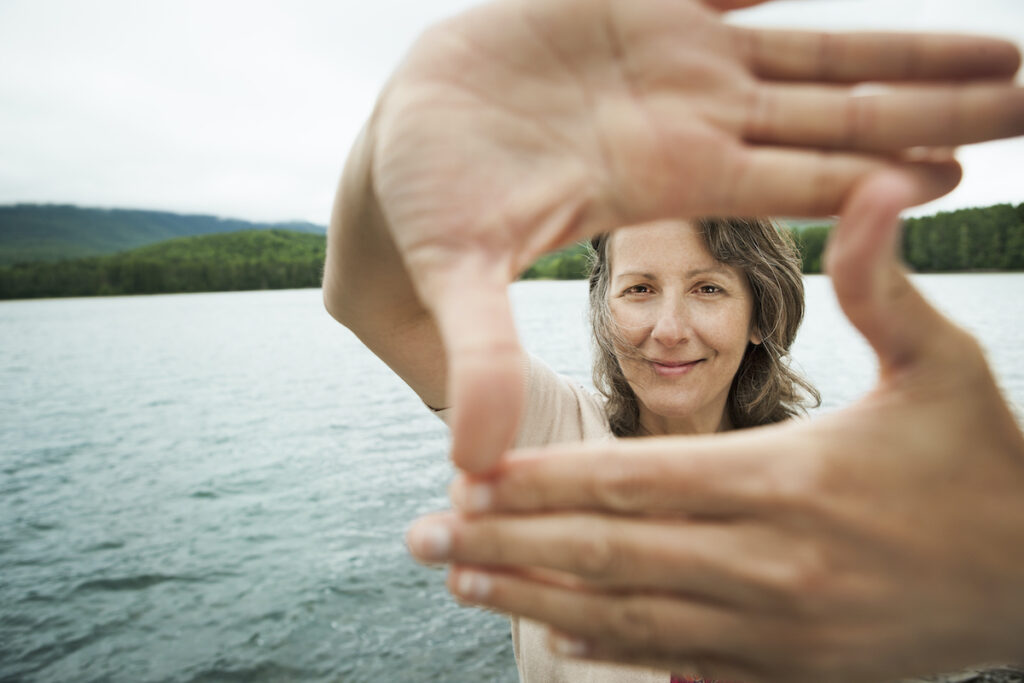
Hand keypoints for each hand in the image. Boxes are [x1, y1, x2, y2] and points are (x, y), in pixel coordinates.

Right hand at [366, 0, 1023, 472]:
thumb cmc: (424, 207)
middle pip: (835, 114)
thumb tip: (476, 467)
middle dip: (935, 104)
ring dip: (902, 44)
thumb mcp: (458, 277)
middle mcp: (684, 122)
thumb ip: (482, 357)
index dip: (876, 179)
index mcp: (662, 182)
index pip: (793, 183)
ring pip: (811, 47)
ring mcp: (667, 59)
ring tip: (1002, 49)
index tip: (960, 176)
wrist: (397, 140)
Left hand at [406, 172, 1023, 681]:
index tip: (469, 475)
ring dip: (535, 597)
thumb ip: (885, 283)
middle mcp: (769, 563)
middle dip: (508, 543)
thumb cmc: (985, 464)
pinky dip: (608, 651)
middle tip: (422, 537)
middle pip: (611, 552)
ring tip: (460, 582)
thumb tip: (878, 188)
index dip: (546, 480)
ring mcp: (775, 631)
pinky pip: (678, 665)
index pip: (638, 478)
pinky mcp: (790, 673)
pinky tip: (550, 636)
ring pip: (628, 616)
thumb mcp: (944, 362)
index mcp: (789, 479)